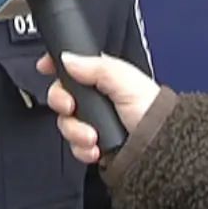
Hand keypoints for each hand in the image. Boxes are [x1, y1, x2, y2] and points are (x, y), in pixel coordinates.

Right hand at [36, 52, 162, 163]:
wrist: (162, 146)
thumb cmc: (151, 108)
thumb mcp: (123, 77)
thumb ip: (94, 66)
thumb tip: (67, 59)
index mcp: (100, 76)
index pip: (69, 66)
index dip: (54, 65)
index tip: (45, 67)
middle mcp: (93, 98)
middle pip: (60, 96)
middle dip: (62, 103)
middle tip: (71, 107)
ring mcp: (92, 122)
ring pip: (65, 123)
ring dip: (75, 131)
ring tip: (92, 137)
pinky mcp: (93, 145)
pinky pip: (74, 146)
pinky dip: (82, 149)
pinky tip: (95, 149)